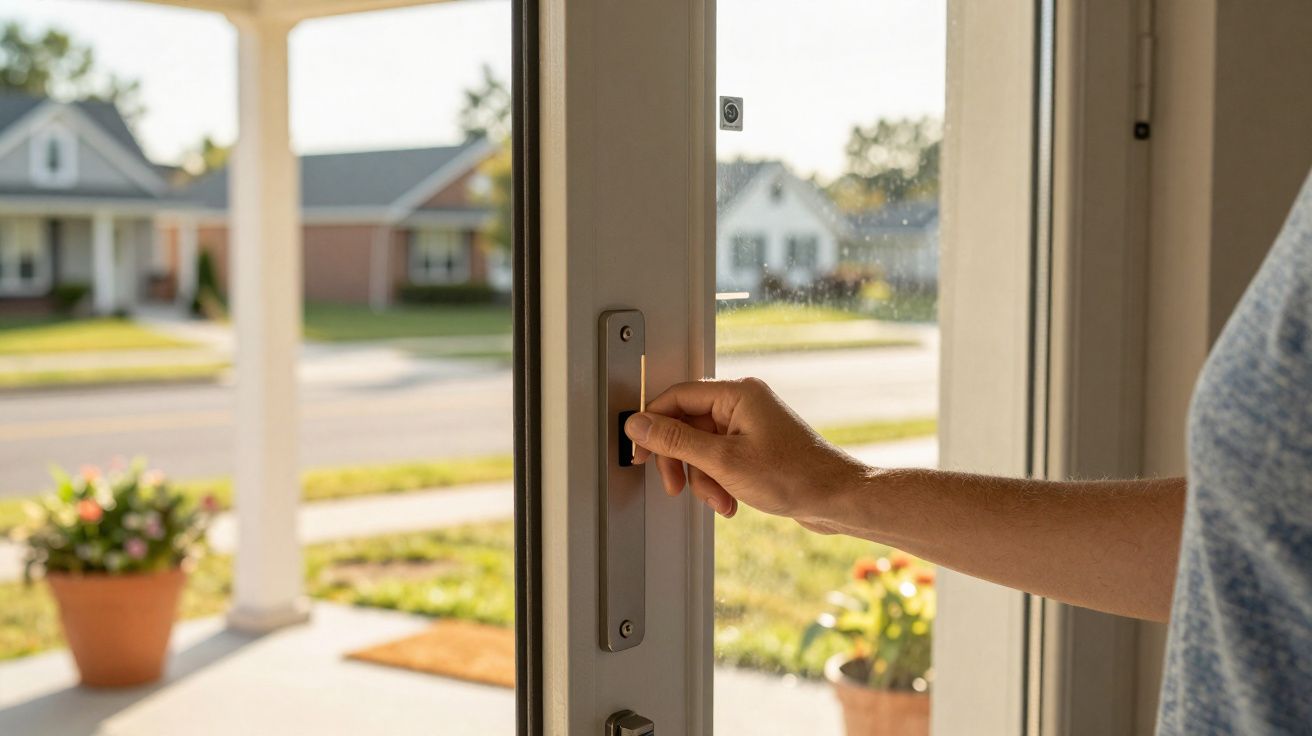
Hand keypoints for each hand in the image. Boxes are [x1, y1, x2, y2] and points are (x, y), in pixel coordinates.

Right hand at [624, 377, 870, 527]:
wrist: (837, 499)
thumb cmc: (795, 477)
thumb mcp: (723, 461)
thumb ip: (676, 441)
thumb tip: (640, 424)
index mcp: (737, 393)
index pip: (677, 397)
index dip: (653, 425)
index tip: (640, 450)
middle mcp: (743, 403)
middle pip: (687, 424)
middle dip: (681, 460)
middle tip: (674, 485)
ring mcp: (750, 424)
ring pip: (702, 447)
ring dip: (702, 478)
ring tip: (719, 500)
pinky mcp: (755, 445)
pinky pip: (720, 458)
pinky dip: (718, 481)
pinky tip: (730, 501)